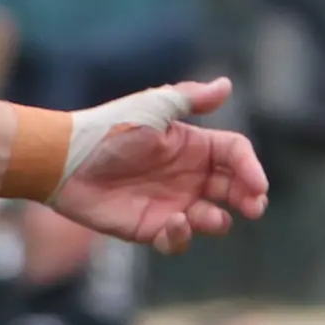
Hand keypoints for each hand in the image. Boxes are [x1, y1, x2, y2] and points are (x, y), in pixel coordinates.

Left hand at [45, 77, 267, 254]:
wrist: (65, 160)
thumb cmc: (111, 128)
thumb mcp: (153, 108)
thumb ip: (190, 99)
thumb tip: (227, 84)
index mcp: (192, 145)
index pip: (235, 156)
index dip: (250, 168)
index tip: (258, 185)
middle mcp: (187, 175)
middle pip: (232, 190)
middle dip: (248, 199)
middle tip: (253, 207)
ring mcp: (170, 202)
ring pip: (210, 218)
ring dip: (216, 220)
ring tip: (209, 217)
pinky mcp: (149, 227)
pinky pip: (176, 240)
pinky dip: (182, 237)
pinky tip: (175, 223)